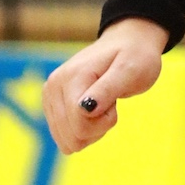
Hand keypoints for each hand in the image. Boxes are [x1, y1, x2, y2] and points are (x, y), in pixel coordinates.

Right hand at [42, 18, 168, 154]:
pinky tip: (94, 109)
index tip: (115, 98)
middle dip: (98, 126)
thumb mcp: (131, 69)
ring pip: (68, 142)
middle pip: (72, 137)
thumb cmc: (135, 55)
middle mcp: (53, 86)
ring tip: (103, 103)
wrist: (128, 42)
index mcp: (71, 76)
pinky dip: (84, 130)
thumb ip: (108, 88)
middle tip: (110, 101)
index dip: (105, 120)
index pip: (81, 124)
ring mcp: (50, 96)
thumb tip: (85, 108)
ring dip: (91, 129)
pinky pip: (66, 139)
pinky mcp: (51, 106)